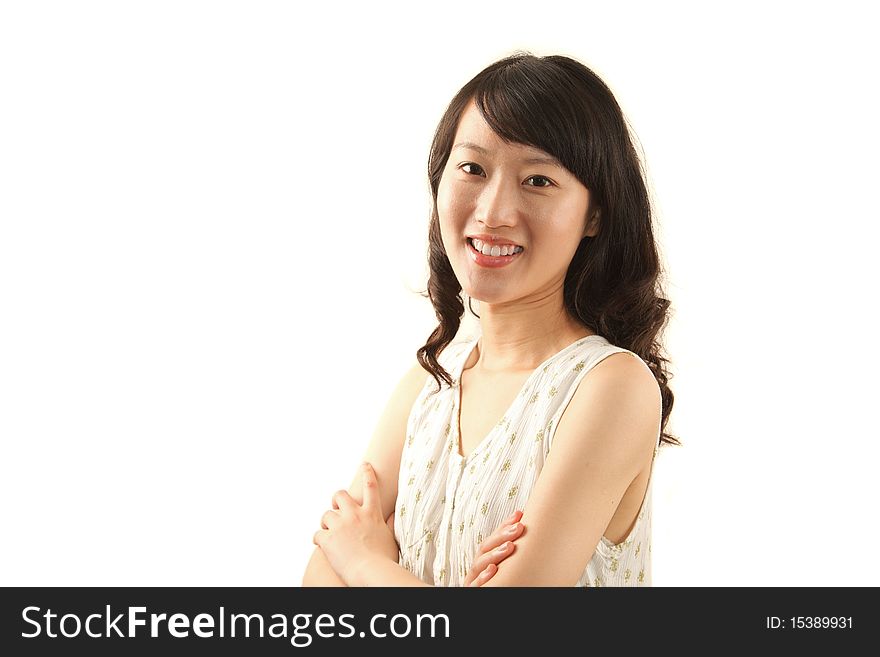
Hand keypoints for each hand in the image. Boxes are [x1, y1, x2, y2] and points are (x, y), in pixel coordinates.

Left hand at [313, 463, 398, 584]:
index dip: (367, 473)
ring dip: (326, 523)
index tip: (364, 465)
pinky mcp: (327, 538)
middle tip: (336, 509)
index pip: (370, 487)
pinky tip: (323, 546)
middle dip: (336, 500)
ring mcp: (340, 525)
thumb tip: (395, 514)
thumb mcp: (391, 538)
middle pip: (340, 495)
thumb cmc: (385, 559)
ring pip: (326, 515)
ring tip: (330, 534)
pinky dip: (319, 539)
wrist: (371, 572)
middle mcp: (355, 515)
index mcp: (372, 514)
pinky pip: (317, 534)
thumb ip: (391, 524)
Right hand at [464, 510, 524, 586]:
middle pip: (485, 548)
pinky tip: (493, 570)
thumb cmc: (494, 584)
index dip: (504, 525)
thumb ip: (508, 550)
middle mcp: (477, 567)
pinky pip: (475, 585)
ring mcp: (473, 579)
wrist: (483, 596)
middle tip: (519, 527)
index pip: (492, 539)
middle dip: (502, 535)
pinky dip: (484, 577)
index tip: (519, 514)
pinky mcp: (471, 590)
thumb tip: (523, 526)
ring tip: (510, 546)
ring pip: (480, 564)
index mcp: (484, 559)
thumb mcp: (502, 567)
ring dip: (495, 554)